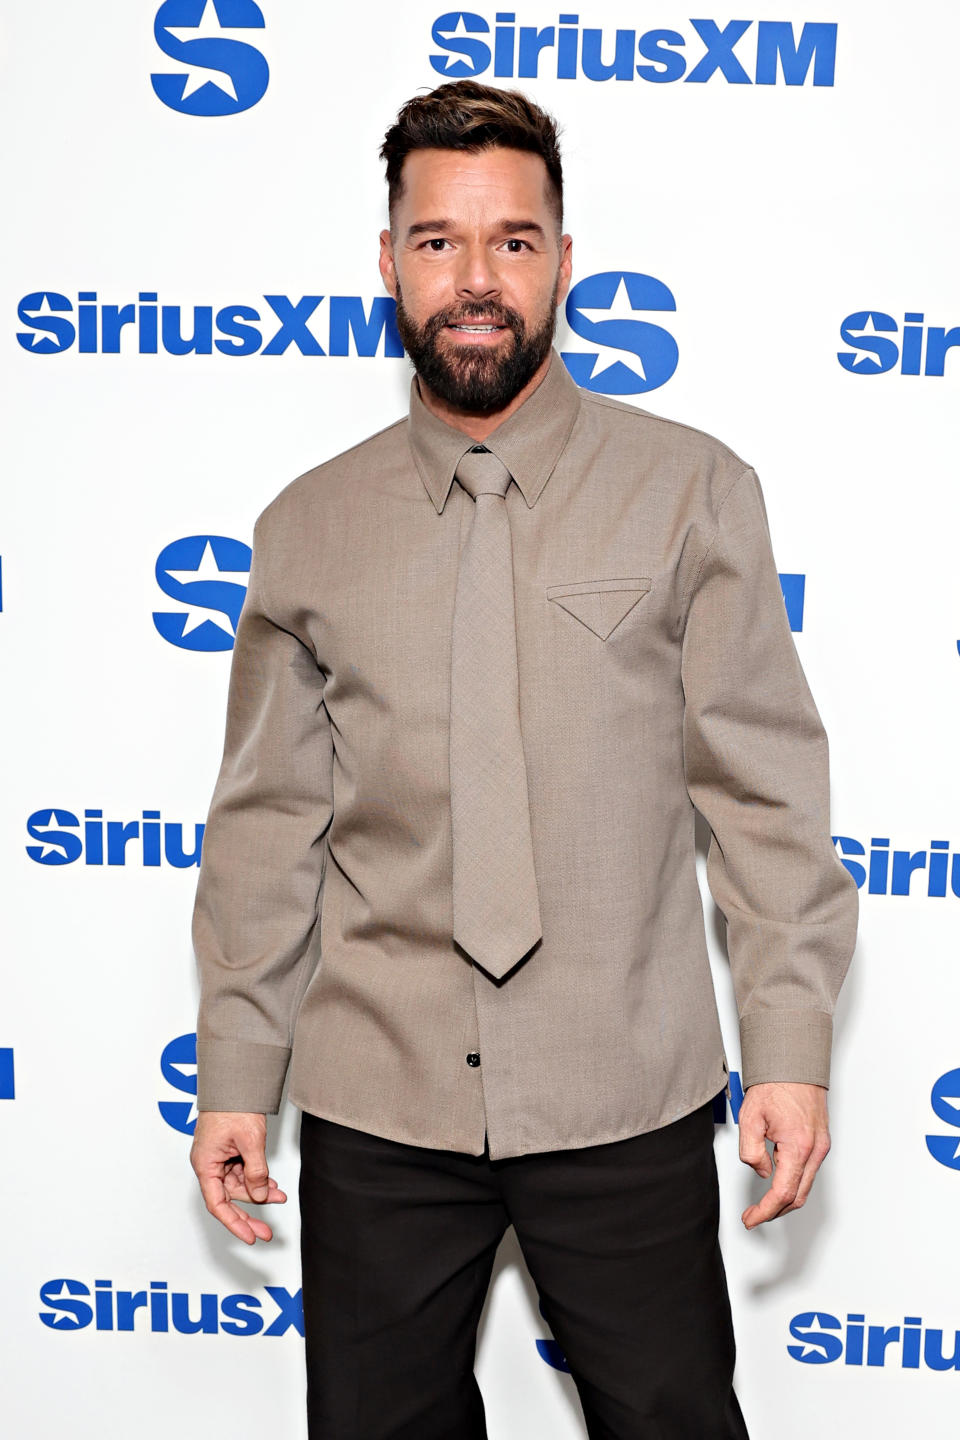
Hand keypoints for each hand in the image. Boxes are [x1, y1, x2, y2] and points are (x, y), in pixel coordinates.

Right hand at [190, 1111, 286, 1244]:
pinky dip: (256, 1178)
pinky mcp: (228, 1152)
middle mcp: (209, 1164)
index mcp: (205, 1164)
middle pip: (228, 1198)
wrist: (234, 1081)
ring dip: (258, 1192)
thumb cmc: (233, 1105)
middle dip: (249, 1214)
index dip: (234, 1223)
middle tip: (266, 1232)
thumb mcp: (250, 1140)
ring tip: (279, 1196)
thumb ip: (256, 1170)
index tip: (249, 1237)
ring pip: (238, 1185)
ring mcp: (218, 1158)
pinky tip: (270, 1184)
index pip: (217, 1203)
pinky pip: (241, 1172)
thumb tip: (260, 1194)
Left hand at [737, 1081, 829, 1229]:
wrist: (794, 1064)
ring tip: (763, 1203)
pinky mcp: (820, 1142)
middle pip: (798, 1196)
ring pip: (805, 1186)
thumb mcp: (750, 1117)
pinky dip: (793, 1182)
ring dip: (784, 1198)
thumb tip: (761, 1171)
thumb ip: (751, 1150)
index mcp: (798, 1146)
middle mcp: (815, 1150)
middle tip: (754, 1215)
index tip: (751, 1218)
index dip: (765, 1211)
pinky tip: (778, 1180)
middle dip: (775, 1211)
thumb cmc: (776, 1084)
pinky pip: (808, 1171)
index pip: (782, 1193)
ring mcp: (821, 1146)